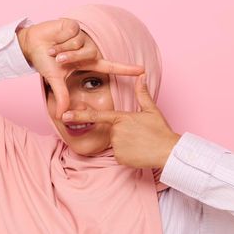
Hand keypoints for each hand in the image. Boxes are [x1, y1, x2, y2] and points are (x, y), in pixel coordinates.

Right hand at [17, 18, 144, 118]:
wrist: (32, 45)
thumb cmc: (45, 61)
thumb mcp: (54, 80)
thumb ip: (62, 96)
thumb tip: (60, 115)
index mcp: (85, 62)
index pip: (110, 66)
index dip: (126, 69)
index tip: (142, 71)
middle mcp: (87, 49)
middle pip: (90, 55)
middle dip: (71, 58)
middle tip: (57, 59)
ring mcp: (82, 37)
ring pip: (80, 45)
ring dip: (63, 49)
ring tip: (53, 49)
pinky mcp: (75, 27)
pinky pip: (73, 35)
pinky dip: (60, 40)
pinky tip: (55, 39)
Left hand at [62, 73, 180, 168]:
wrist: (169, 152)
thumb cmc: (161, 131)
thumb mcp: (152, 111)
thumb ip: (142, 94)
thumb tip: (142, 76)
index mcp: (121, 118)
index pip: (96, 116)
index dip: (79, 115)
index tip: (64, 115)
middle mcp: (116, 131)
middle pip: (111, 131)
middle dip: (123, 133)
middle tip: (140, 136)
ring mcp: (116, 145)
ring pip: (115, 144)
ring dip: (126, 144)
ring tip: (141, 144)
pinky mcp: (119, 158)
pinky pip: (119, 155)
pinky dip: (127, 155)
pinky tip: (139, 153)